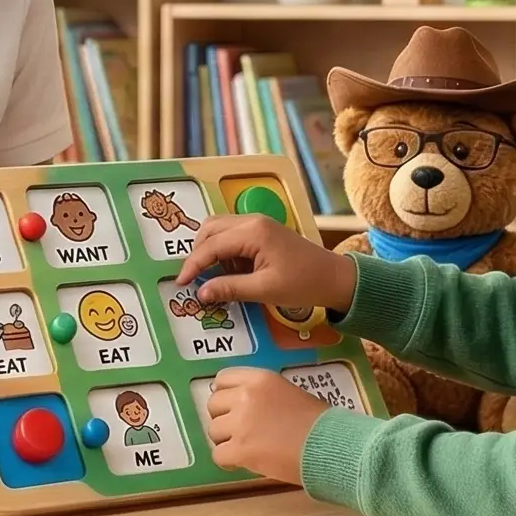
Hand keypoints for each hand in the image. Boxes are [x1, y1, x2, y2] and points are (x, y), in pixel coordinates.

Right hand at [172, 215, 358, 314]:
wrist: (335, 278)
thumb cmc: (303, 284)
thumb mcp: (264, 290)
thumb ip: (230, 289)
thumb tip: (201, 294)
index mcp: (253, 233)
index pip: (211, 245)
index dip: (192, 265)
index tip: (180, 283)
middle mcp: (252, 221)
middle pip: (210, 229)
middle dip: (198, 253)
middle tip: (192, 279)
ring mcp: (258, 223)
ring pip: (219, 229)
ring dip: (210, 250)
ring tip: (211, 277)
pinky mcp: (263, 230)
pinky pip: (233, 235)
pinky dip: (224, 250)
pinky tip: (229, 271)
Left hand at [204, 366, 330, 483]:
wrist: (330, 445)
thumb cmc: (318, 422)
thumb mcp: (289, 393)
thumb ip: (264, 396)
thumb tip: (245, 408)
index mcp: (259, 379)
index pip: (222, 379)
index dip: (224, 395)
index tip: (230, 406)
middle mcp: (245, 397)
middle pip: (213, 405)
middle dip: (223, 419)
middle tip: (239, 431)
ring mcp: (241, 423)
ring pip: (213, 431)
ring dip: (226, 441)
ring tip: (246, 448)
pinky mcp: (240, 450)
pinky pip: (218, 455)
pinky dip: (228, 462)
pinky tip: (242, 463)